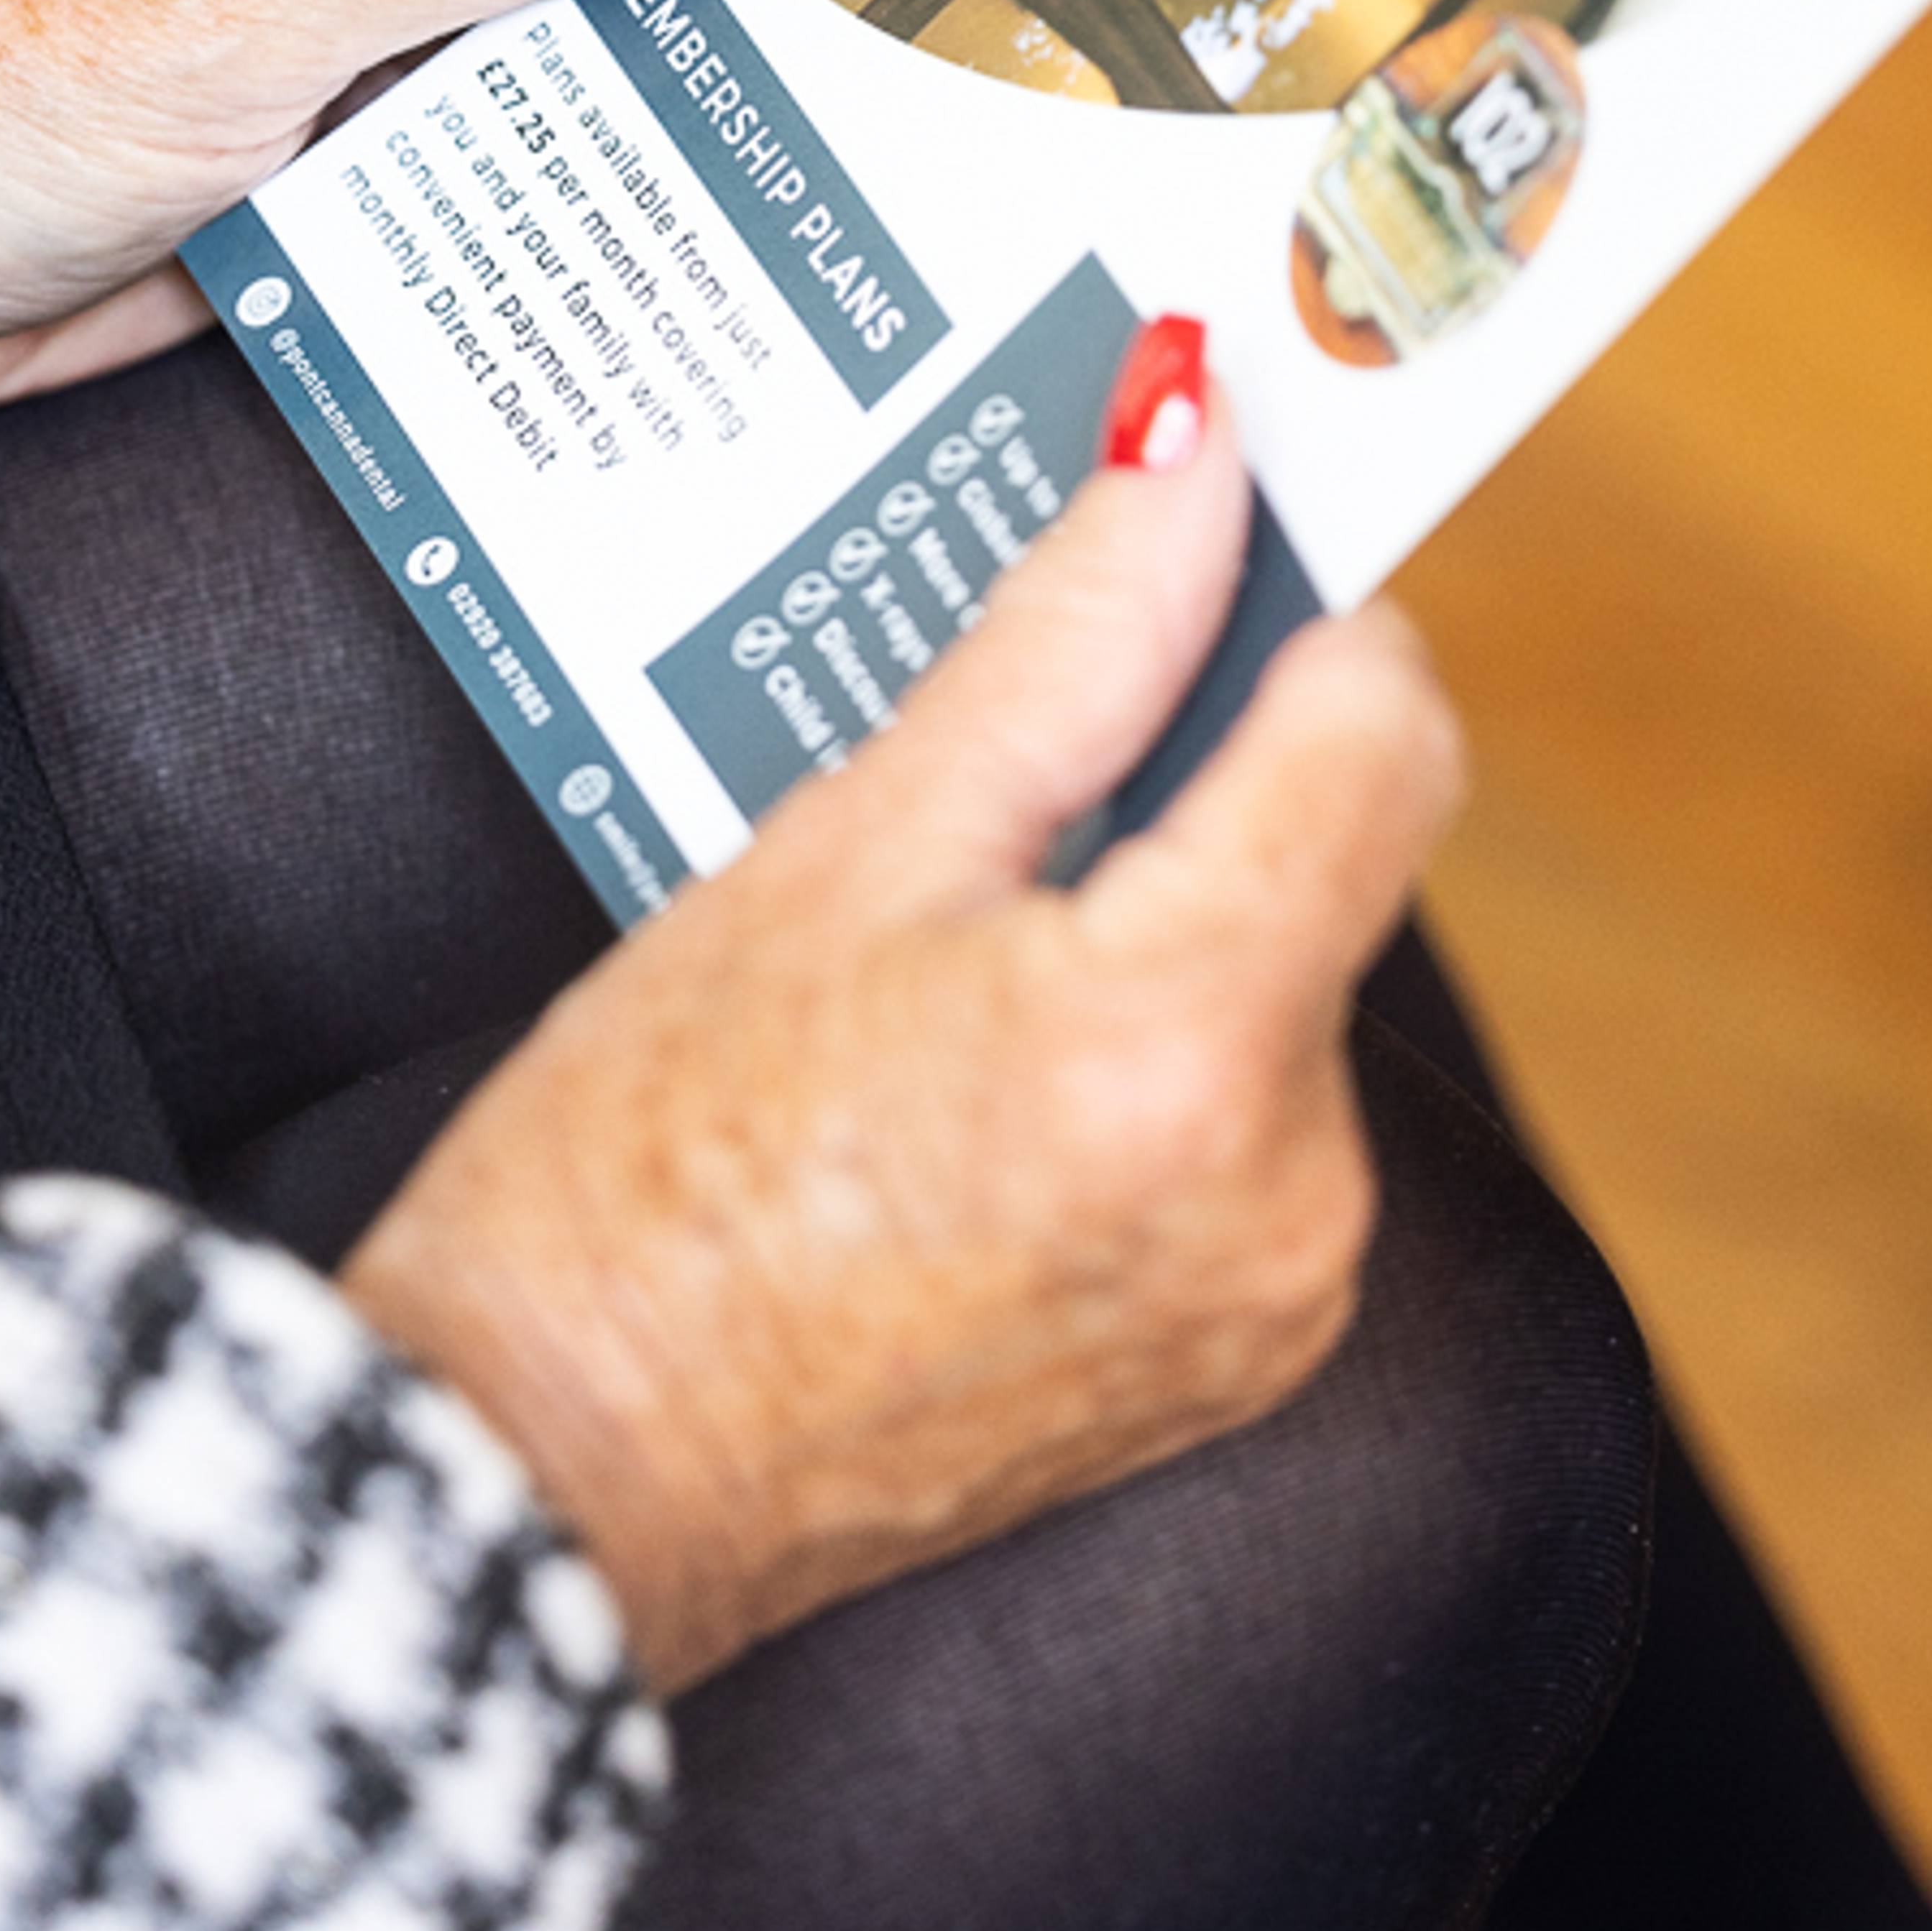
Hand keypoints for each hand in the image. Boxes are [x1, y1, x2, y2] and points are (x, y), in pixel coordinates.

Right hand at [342, 373, 1464, 1689]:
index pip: (1379, 722)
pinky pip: (1262, 1120)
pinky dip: (1162, 1054)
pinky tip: (980, 1080)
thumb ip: (1066, 643)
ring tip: (944, 960)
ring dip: (1172, 916)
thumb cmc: (639, 1175)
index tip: (1193, 541)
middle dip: (1193, 778)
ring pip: (1293, 976)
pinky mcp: (1250, 1351)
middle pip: (1337, 846)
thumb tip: (1192, 455)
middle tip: (991, 777)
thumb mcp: (842, 850)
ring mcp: (1282, 1292)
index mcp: (1184, 1044)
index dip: (1290, 606)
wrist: (552, 1475)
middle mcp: (1286, 1188)